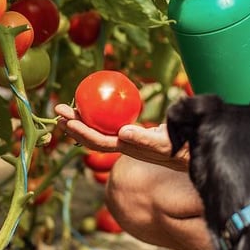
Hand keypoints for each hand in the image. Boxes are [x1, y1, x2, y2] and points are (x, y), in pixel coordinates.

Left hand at [53, 103, 185, 169]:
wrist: (191, 147)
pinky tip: (93, 101)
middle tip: (58, 109)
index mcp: (127, 147)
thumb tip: (123, 133)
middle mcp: (123, 144)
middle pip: (91, 136)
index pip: (99, 141)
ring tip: (67, 107)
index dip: (82, 132)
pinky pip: (109, 122)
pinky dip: (97, 114)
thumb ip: (145, 139)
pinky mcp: (130, 131)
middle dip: (73, 124)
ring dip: (81, 119)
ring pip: (98, 129)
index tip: (68, 120)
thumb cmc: (180, 144)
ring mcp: (125, 138)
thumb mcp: (164, 142)